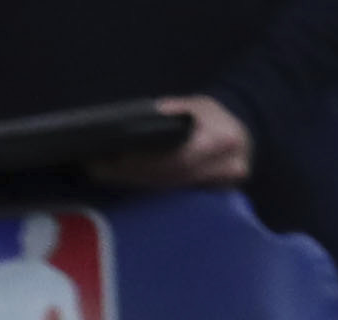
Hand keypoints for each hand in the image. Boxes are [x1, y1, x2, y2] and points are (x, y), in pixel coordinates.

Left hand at [93, 95, 249, 189]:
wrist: (242, 134)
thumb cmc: (214, 116)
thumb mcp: (197, 105)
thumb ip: (175, 110)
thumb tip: (147, 116)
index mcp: (220, 141)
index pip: (176, 160)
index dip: (142, 163)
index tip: (112, 159)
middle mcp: (222, 168)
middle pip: (166, 178)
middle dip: (128, 173)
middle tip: (96, 167)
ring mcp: (216, 186)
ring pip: (165, 188)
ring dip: (131, 182)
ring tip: (101, 172)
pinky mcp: (206, 197)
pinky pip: (170, 194)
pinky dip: (144, 186)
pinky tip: (121, 179)